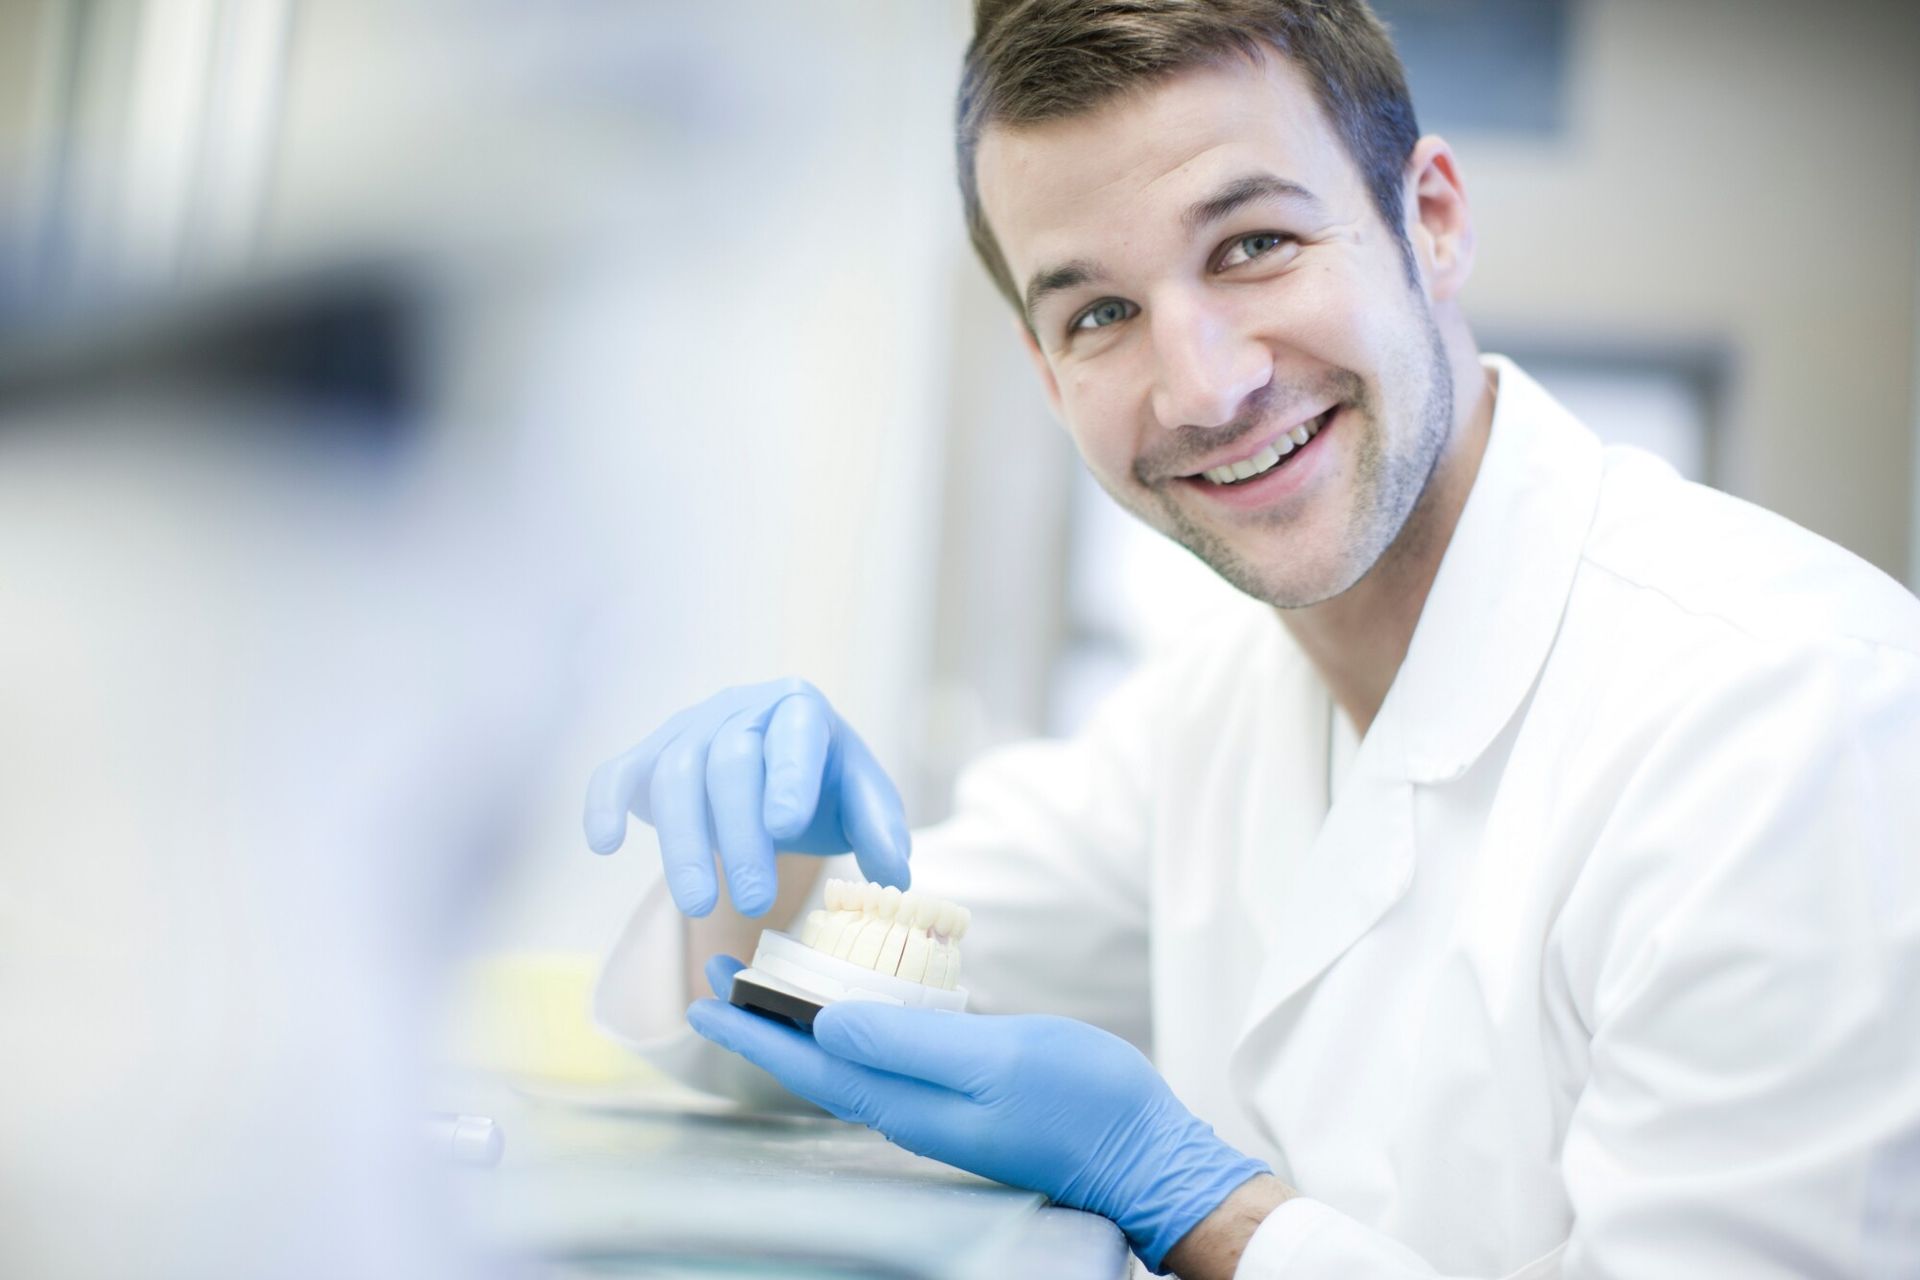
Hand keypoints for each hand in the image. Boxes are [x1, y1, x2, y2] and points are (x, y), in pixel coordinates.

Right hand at [583, 679, 908, 916]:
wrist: (773, 766)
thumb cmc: (823, 785)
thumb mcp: (862, 799)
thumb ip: (881, 829)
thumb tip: (895, 874)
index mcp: (799, 708)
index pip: (794, 732)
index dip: (787, 775)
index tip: (787, 827)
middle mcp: (738, 707)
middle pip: (729, 763)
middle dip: (739, 834)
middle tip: (755, 900)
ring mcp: (686, 729)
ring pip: (674, 775)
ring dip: (682, 843)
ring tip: (700, 907)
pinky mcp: (645, 756)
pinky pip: (616, 772)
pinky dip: (604, 803)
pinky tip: (605, 844)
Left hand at [689, 956, 1269, 1272]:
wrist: (1144, 1153)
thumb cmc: (1081, 1102)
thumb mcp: (997, 1059)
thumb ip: (912, 1043)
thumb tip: (828, 1025)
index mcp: (905, 1102)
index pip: (806, 1062)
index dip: (750, 1031)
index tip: (700, 998)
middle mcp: (908, 1111)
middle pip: (813, 1063)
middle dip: (761, 1023)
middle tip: (718, 975)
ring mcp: (935, 1109)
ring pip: (845, 1063)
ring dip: (798, 1025)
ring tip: (767, 987)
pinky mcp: (963, 1100)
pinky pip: (883, 1063)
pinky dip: (849, 1030)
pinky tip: (852, 1010)